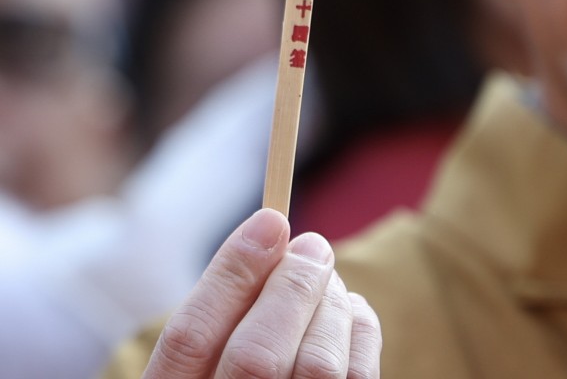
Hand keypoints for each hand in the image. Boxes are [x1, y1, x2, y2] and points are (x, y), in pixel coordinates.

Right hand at [143, 208, 380, 377]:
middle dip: (293, 287)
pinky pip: (359, 376)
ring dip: (331, 306)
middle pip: (256, 358)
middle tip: (313, 244)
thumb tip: (274, 228)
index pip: (190, 337)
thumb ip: (227, 301)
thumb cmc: (234, 364)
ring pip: (317, 366)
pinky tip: (347, 311)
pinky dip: (358, 329)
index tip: (270, 219)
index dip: (233, 273)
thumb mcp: (209, 344)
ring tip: (326, 281)